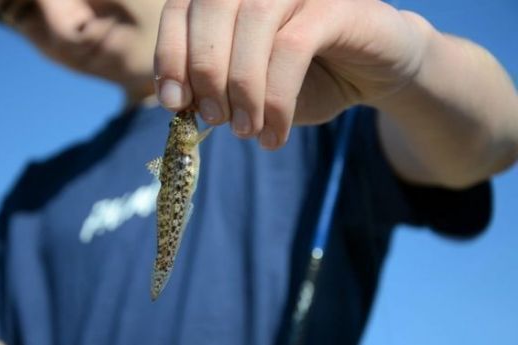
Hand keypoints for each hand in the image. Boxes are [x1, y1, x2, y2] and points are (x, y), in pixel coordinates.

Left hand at [153, 0, 428, 149]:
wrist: (372, 72)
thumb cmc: (305, 79)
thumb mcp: (252, 89)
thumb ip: (215, 89)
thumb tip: (179, 102)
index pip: (181, 9)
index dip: (170, 55)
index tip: (174, 103)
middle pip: (212, 6)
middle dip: (206, 71)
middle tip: (215, 120)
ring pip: (254, 22)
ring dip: (243, 86)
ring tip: (246, 132)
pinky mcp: (336, 4)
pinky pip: (293, 47)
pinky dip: (277, 97)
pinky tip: (275, 133)